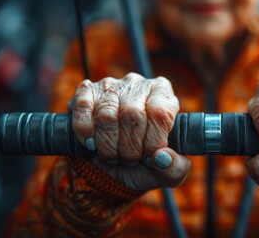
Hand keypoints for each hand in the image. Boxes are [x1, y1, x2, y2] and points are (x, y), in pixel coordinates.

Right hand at [69, 73, 189, 190]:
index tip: (149, 157)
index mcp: (165, 97)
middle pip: (133, 114)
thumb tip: (162, 157)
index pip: (160, 112)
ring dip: (107, 145)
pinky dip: (86, 133)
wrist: (113, 169)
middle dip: (129, 147)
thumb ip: (175, 168)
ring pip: (106, 115)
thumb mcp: (167, 172)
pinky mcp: (86, 92)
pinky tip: (92, 144)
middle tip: (129, 160)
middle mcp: (139, 85)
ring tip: (113, 156)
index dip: (153, 140)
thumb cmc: (145, 165)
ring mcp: (112, 86)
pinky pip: (83, 108)